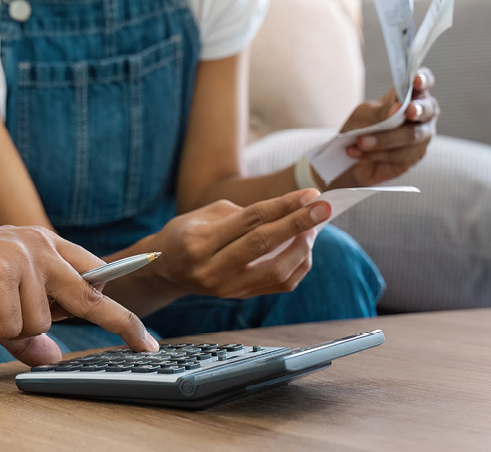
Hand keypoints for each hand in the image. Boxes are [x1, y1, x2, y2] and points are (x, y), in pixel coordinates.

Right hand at [0, 224, 158, 365]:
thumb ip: (23, 329)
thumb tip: (51, 356)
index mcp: (42, 244)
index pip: (94, 276)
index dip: (120, 308)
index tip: (144, 338)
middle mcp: (37, 244)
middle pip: (91, 293)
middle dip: (120, 324)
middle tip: (145, 348)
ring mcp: (19, 256)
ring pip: (40, 320)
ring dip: (7, 330)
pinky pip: (10, 325)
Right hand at [132, 189, 330, 300]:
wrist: (166, 268)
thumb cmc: (188, 231)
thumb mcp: (208, 213)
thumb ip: (248, 213)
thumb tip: (291, 213)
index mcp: (201, 241)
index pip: (251, 220)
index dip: (284, 205)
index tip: (311, 194)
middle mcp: (213, 268)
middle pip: (265, 244)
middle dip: (300, 224)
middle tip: (324, 208)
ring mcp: (227, 287)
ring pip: (278, 271)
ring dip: (303, 247)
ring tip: (311, 227)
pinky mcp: (240, 296)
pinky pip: (279, 284)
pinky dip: (297, 265)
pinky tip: (302, 246)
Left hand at [330, 68, 438, 187]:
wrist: (352, 155)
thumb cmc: (362, 126)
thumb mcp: (365, 114)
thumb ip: (381, 111)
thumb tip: (398, 109)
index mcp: (411, 94)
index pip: (424, 82)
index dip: (424, 79)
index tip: (416, 80)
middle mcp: (422, 113)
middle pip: (428, 109)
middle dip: (418, 110)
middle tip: (407, 111)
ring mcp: (422, 136)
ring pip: (412, 136)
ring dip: (384, 139)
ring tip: (360, 142)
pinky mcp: (414, 156)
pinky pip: (401, 155)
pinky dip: (379, 154)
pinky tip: (360, 154)